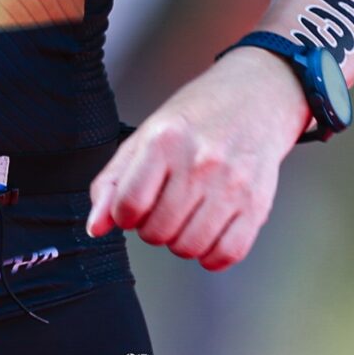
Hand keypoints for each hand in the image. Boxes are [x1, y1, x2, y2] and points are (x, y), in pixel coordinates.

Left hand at [84, 49, 306, 269]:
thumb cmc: (197, 118)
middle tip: (163, 207)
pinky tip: (208, 232)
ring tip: (186, 216)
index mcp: (164, 141)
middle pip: (157, 232)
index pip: (128, 205)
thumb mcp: (145, 137)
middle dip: (152, 228)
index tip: (132, 207)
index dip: (124, 215)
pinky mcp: (257, 204)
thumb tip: (96, 227)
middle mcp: (200, 163)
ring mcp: (232, 185)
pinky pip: (227, 254)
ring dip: (180, 241)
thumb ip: (113, 181)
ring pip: (189, 248)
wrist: (255, 100)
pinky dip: (211, 255)